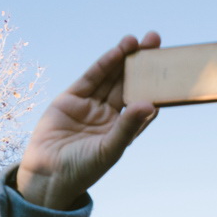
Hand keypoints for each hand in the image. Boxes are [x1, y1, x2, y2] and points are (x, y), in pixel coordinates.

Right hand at [17, 33, 160, 209]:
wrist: (47, 176)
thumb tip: (150, 105)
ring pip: (110, 78)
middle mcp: (108, 116)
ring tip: (137, 41)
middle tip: (155, 41)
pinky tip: (117, 52)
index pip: (142, 103)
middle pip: (128, 84)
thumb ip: (128, 127)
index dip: (155, 86)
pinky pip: (91, 78)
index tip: (169, 70)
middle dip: (141, 64)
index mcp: (122, 130)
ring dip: (123, 59)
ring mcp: (90, 106)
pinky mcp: (71, 99)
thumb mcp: (109, 149)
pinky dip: (104, 64)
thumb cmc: (82, 170)